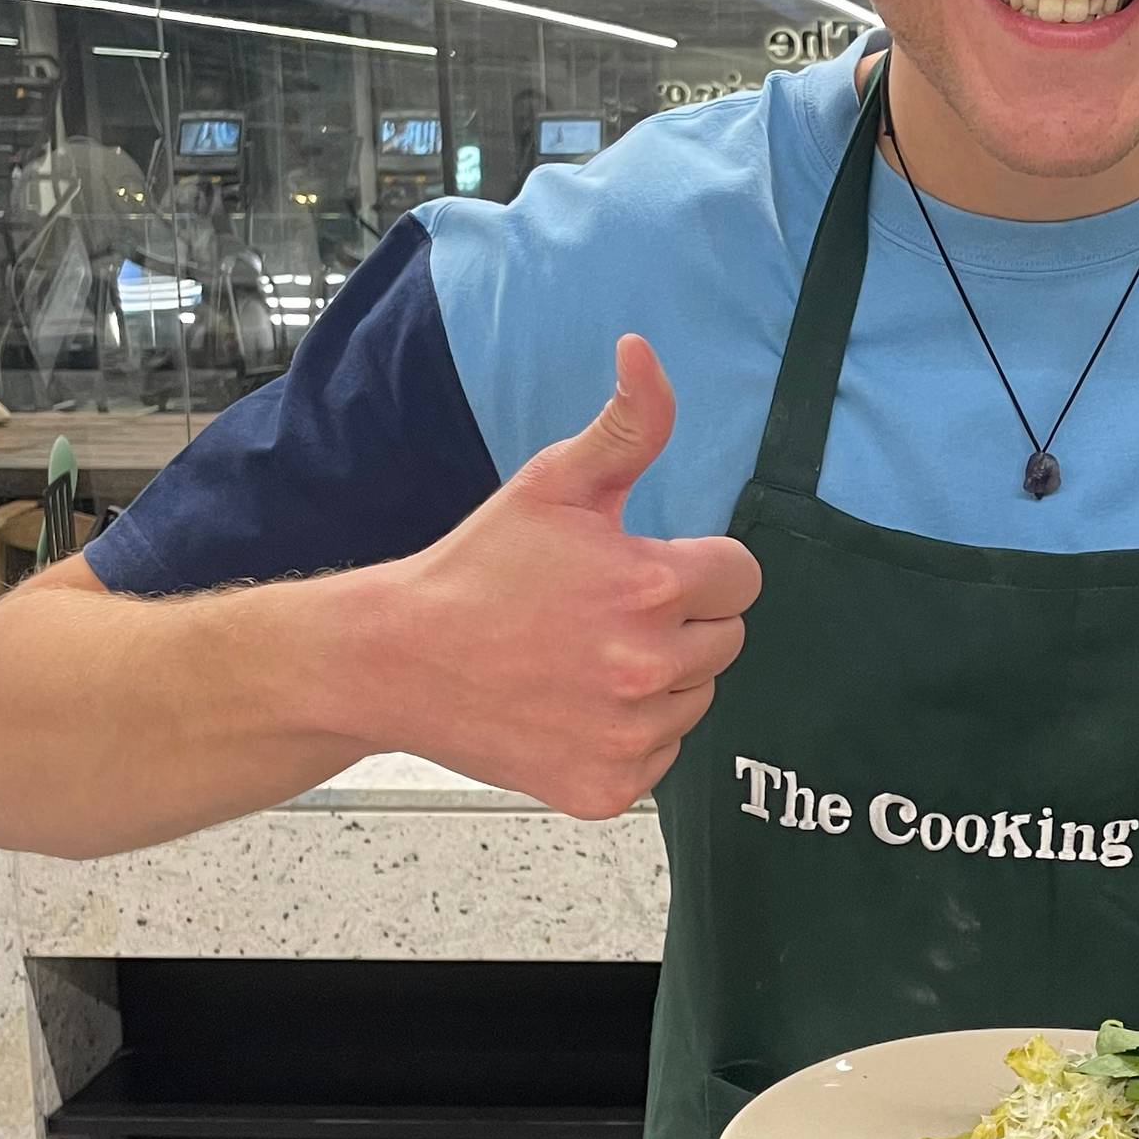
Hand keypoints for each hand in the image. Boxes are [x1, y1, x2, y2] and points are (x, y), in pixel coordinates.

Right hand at [348, 333, 761, 819]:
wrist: (396, 660)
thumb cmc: (477, 569)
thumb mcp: (554, 484)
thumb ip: (626, 424)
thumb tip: (644, 352)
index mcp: (653, 587)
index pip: (741, 578)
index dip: (697, 569)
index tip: (643, 571)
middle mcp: (650, 667)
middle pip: (726, 640)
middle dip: (682, 623)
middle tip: (606, 615)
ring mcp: (631, 735)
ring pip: (696, 700)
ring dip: (660, 681)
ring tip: (585, 660)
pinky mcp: (610, 786)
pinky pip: (662, 755)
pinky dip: (630, 736)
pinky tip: (575, 707)